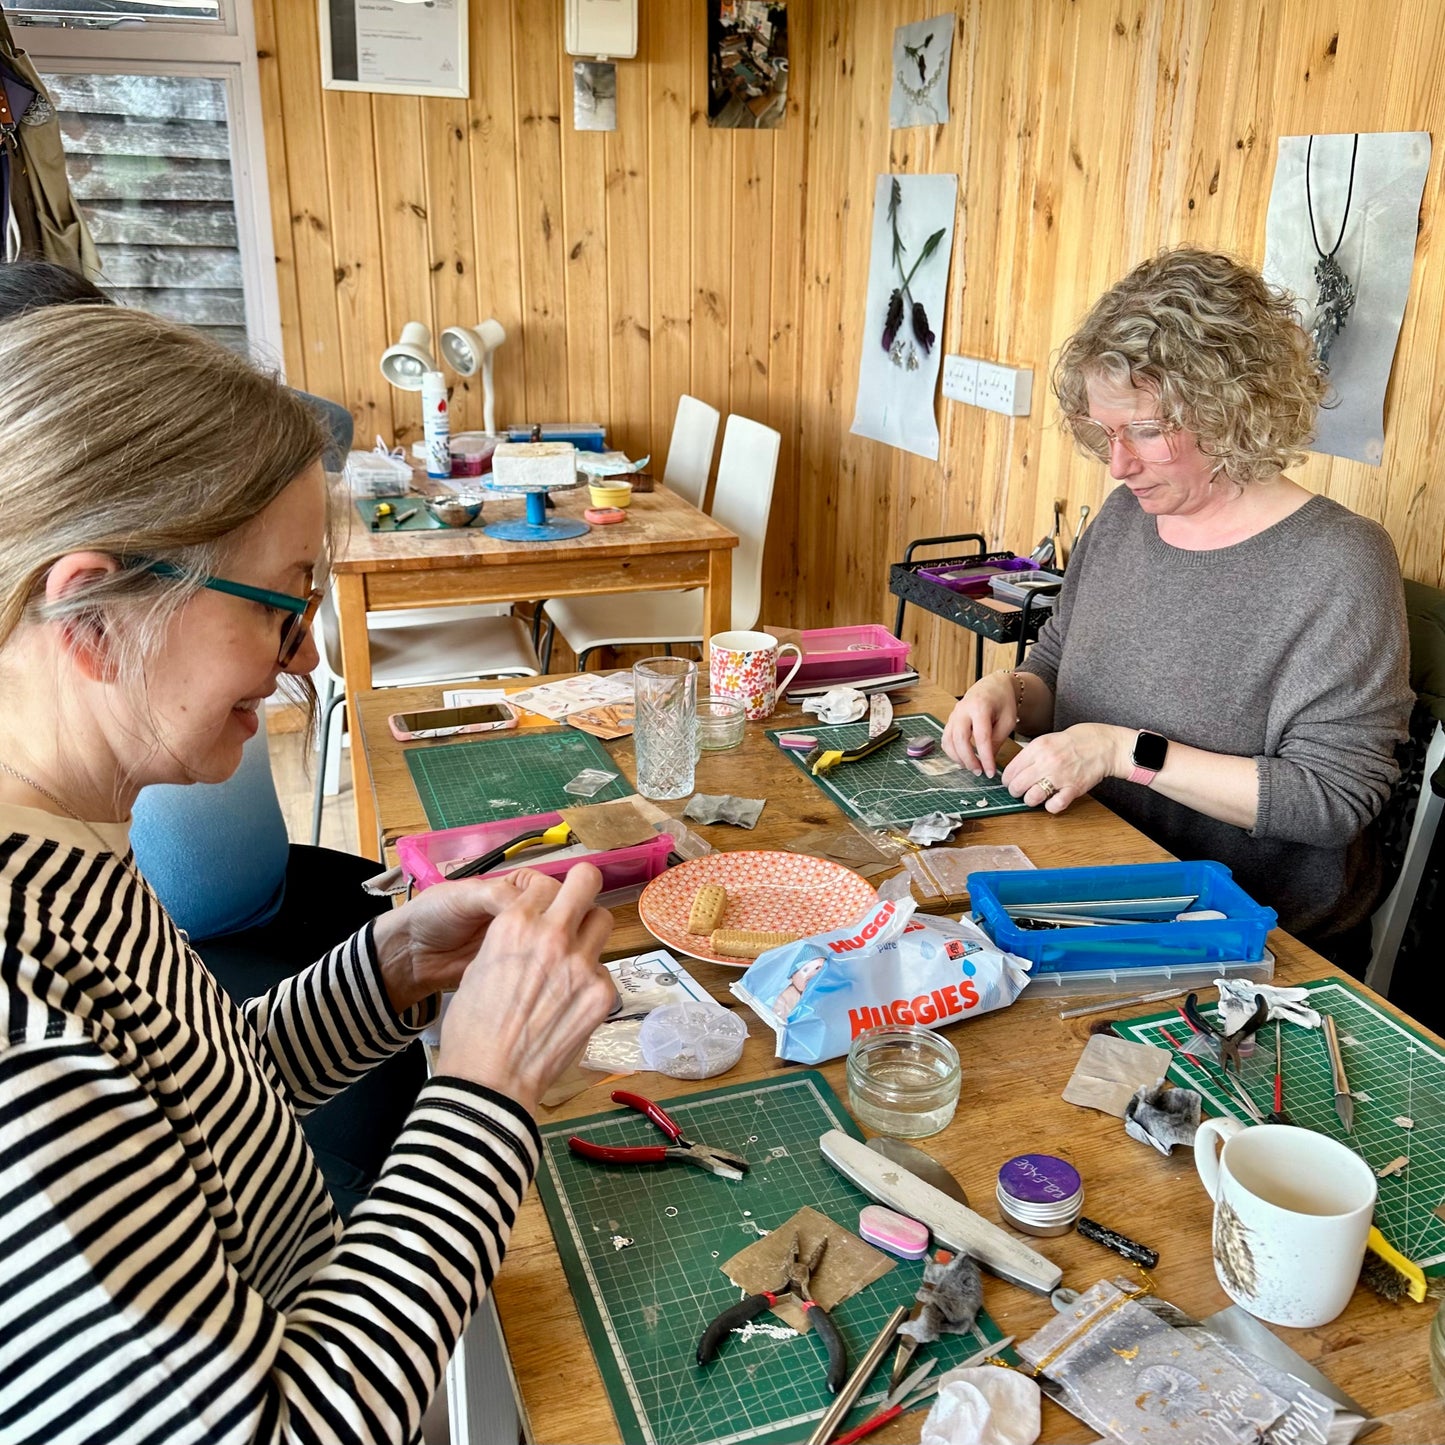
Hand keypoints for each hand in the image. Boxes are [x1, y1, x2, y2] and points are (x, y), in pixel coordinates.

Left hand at [373, 873, 565, 1013]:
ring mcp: (520, 943)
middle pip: (556, 916)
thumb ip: (499, 896)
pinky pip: (535, 966)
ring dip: (553, 950)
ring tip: (551, 959)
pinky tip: (542, 974)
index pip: (550, 888)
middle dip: (558, 926)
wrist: (409, 954)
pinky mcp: (513, 968)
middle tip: (553, 939)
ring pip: (551, 943)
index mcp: (513, 888)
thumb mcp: (465, 896)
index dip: (556, 899)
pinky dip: (542, 969)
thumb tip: (535, 907)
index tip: (556, 913)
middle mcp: (522, 913)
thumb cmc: (433, 915)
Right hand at [434, 865, 615, 1113]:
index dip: (543, 898)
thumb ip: (511, 938)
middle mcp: (552, 934)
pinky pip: (603, 969)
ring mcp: (582, 962)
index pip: (544, 884)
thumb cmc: (474, 1027)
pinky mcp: (602, 992)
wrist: (491, 1078)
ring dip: (589, 931)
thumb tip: (530, 932)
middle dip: (581, 887)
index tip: (543, 909)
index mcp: (515, 923)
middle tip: (576, 903)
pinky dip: (590, 980)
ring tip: (575, 954)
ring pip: (602, 920)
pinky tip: (569, 1002)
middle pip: (586, 881)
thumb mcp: (479, 966)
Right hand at [942, 673, 1016, 776]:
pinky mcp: (950, 720)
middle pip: (960, 739)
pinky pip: (946, 739)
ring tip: (972, 767)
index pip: (981, 737)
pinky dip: (952, 752)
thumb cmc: (1003, 702)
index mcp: (980, 707)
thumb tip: (987, 760)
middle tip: (979, 772)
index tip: (990, 772)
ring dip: (958, 758)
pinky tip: (962, 759)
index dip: (985, 757)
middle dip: (969, 759)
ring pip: (949, 740)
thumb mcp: (1007, 720)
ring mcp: (953, 714)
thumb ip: (997, 740)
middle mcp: (963, 710)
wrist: (993, 686)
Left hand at [1000, 724, 1132, 812]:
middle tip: (1019, 791)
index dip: (1007, 779)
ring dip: (1029, 800)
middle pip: (1017, 785)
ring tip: (1033, 796)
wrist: (1103, 745)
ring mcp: (1060, 776)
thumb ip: (1031, 754)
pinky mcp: (1073, 788)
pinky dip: (1050, 807)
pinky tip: (1051, 801)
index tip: (1009, 781)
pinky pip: (1055, 805)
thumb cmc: (1077, 741)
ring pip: (1032, 798)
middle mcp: (1047, 762)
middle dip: (1015, 791)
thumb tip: (1014, 770)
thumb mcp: (1048, 739)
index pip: (1010, 770)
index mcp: (1038, 748)